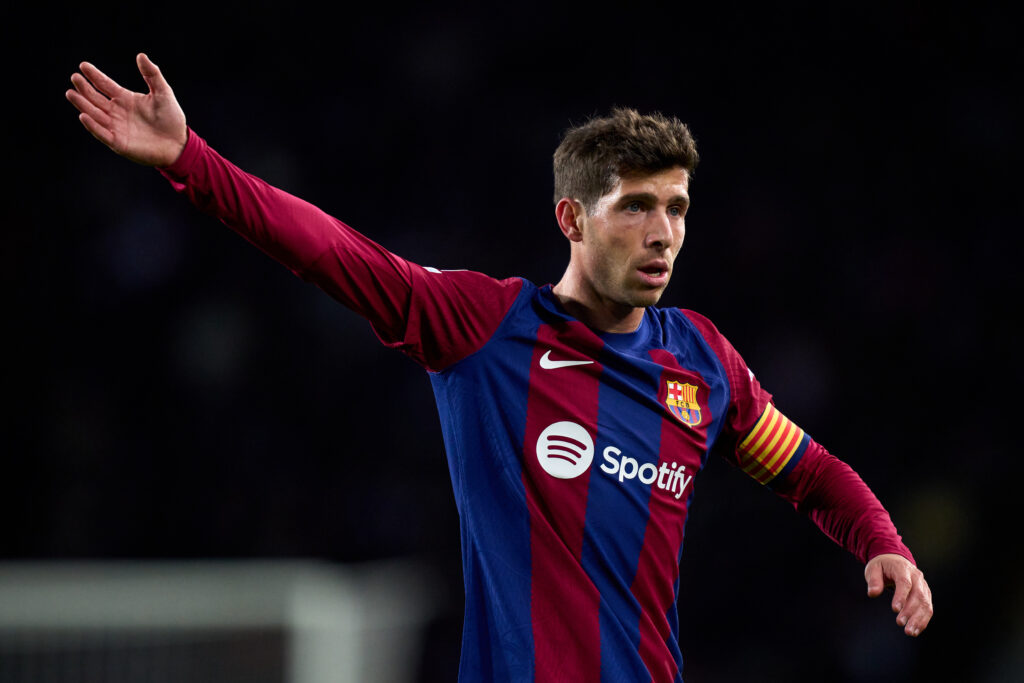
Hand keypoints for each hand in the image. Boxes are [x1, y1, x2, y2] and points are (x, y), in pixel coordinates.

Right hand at [66, 53, 187, 166]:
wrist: (179, 144)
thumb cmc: (171, 118)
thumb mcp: (163, 93)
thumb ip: (152, 75)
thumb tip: (141, 55)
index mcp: (126, 99)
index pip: (105, 85)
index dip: (94, 76)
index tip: (83, 65)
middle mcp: (117, 112)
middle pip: (96, 98)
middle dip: (84, 88)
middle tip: (75, 77)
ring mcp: (117, 127)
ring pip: (95, 114)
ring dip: (83, 104)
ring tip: (71, 93)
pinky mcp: (119, 143)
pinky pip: (102, 133)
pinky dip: (93, 126)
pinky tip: (84, 115)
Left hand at [865, 553, 932, 636]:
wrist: (895, 560)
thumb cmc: (882, 566)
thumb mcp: (873, 569)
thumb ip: (873, 581)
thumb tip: (872, 594)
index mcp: (903, 568)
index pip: (905, 583)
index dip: (901, 596)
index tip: (895, 610)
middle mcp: (917, 577)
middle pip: (917, 595)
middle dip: (910, 611)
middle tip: (900, 623)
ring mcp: (923, 586)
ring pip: (925, 604)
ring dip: (919, 619)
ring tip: (910, 632)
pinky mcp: (926, 594)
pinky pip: (928, 608)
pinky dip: (923, 620)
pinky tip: (915, 630)